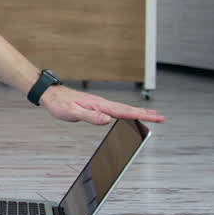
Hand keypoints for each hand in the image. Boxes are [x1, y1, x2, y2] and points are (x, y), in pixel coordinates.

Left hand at [40, 85, 164, 124]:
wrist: (52, 95)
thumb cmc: (60, 104)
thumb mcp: (73, 113)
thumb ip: (90, 116)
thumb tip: (107, 120)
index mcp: (100, 105)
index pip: (125, 112)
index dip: (142, 115)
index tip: (156, 117)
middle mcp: (102, 103)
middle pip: (128, 109)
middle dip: (146, 113)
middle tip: (161, 117)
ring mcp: (100, 104)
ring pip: (123, 109)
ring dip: (138, 112)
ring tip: (152, 115)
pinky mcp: (96, 106)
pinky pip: (116, 110)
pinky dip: (126, 112)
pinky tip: (128, 114)